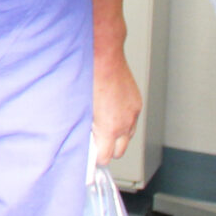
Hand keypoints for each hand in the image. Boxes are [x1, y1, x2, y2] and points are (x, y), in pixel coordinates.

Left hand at [93, 40, 142, 164]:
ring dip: (116, 136)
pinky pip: (131, 121)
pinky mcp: (137, 103)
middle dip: (107, 150)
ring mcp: (133, 113)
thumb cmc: (87, 75)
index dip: (96, 160)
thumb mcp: (79, 107)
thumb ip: (82, 127)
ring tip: (101, 126)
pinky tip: (110, 112)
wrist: (103, 53)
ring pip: (127, 136)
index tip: (89, 161)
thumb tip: (81, 138)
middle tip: (93, 143)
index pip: (105, 157)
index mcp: (109, 127)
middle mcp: (125, 123)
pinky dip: (122, 121)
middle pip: (119, 151)